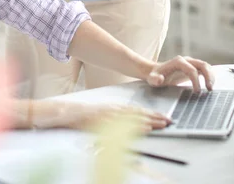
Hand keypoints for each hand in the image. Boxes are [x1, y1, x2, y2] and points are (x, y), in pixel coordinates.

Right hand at [32, 100, 170, 132]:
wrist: (62, 111)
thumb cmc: (78, 117)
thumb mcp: (97, 117)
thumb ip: (110, 120)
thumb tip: (124, 126)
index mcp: (112, 108)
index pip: (135, 111)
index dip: (150, 114)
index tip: (163, 117)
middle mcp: (112, 108)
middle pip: (138, 112)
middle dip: (155, 116)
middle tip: (170, 120)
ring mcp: (108, 113)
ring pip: (133, 116)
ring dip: (150, 120)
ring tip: (163, 123)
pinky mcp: (103, 118)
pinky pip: (122, 123)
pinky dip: (135, 124)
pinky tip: (144, 126)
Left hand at [146, 56, 214, 91]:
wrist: (156, 72)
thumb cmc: (155, 77)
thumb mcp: (152, 79)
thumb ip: (155, 79)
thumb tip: (160, 79)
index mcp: (178, 62)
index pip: (191, 70)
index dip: (196, 81)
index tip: (196, 92)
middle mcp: (186, 60)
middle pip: (202, 64)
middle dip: (208, 76)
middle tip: (209, 89)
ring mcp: (190, 62)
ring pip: (205, 65)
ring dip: (211, 76)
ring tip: (210, 89)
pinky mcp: (193, 67)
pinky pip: (205, 69)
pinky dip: (210, 76)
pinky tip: (209, 86)